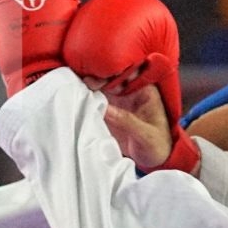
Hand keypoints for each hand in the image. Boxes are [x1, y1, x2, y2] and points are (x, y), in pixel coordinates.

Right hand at [62, 0, 200, 172]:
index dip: (112, 67)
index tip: (96, 74)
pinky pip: (92, 101)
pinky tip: (69, 96)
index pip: (128, 69)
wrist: (157, 161)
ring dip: (84, 84)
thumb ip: (126, 121)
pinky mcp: (107, 112)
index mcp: (144, 89)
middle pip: (109, 74)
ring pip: (98, 86)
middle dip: (93, 73)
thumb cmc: (159, 145)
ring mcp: (116, 100)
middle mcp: (128, 90)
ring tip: (68, 83)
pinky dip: (81, 98)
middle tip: (79, 79)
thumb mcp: (146, 134)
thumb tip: (104, 109)